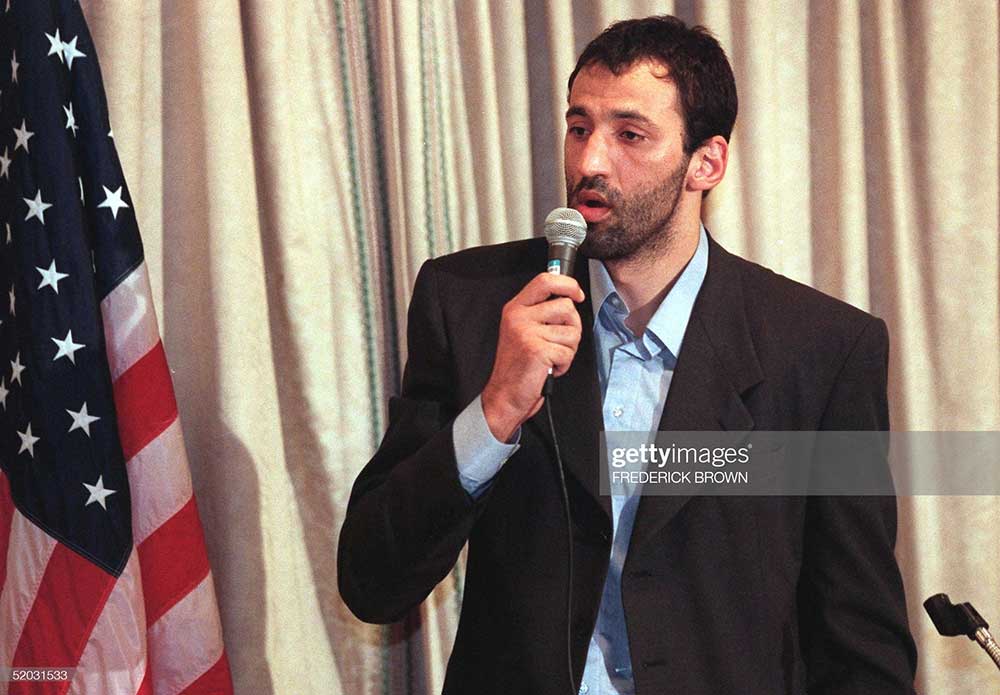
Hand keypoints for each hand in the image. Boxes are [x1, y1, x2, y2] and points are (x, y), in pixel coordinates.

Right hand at [481, 272, 584, 441]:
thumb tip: (569, 298)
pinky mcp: (537, 350)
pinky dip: (564, 364)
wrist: (505, 395)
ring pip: (572, 332)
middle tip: (559, 342)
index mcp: (515, 308)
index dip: (568, 284)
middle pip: (566, 306)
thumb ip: (540, 312)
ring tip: (550, 357)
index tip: (577, 294)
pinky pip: (568, 352)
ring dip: (568, 349)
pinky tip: (549, 367)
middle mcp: (519, 317)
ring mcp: (527, 333)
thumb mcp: (522, 330)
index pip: (545, 280)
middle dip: (572, 327)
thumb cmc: (517, 366)